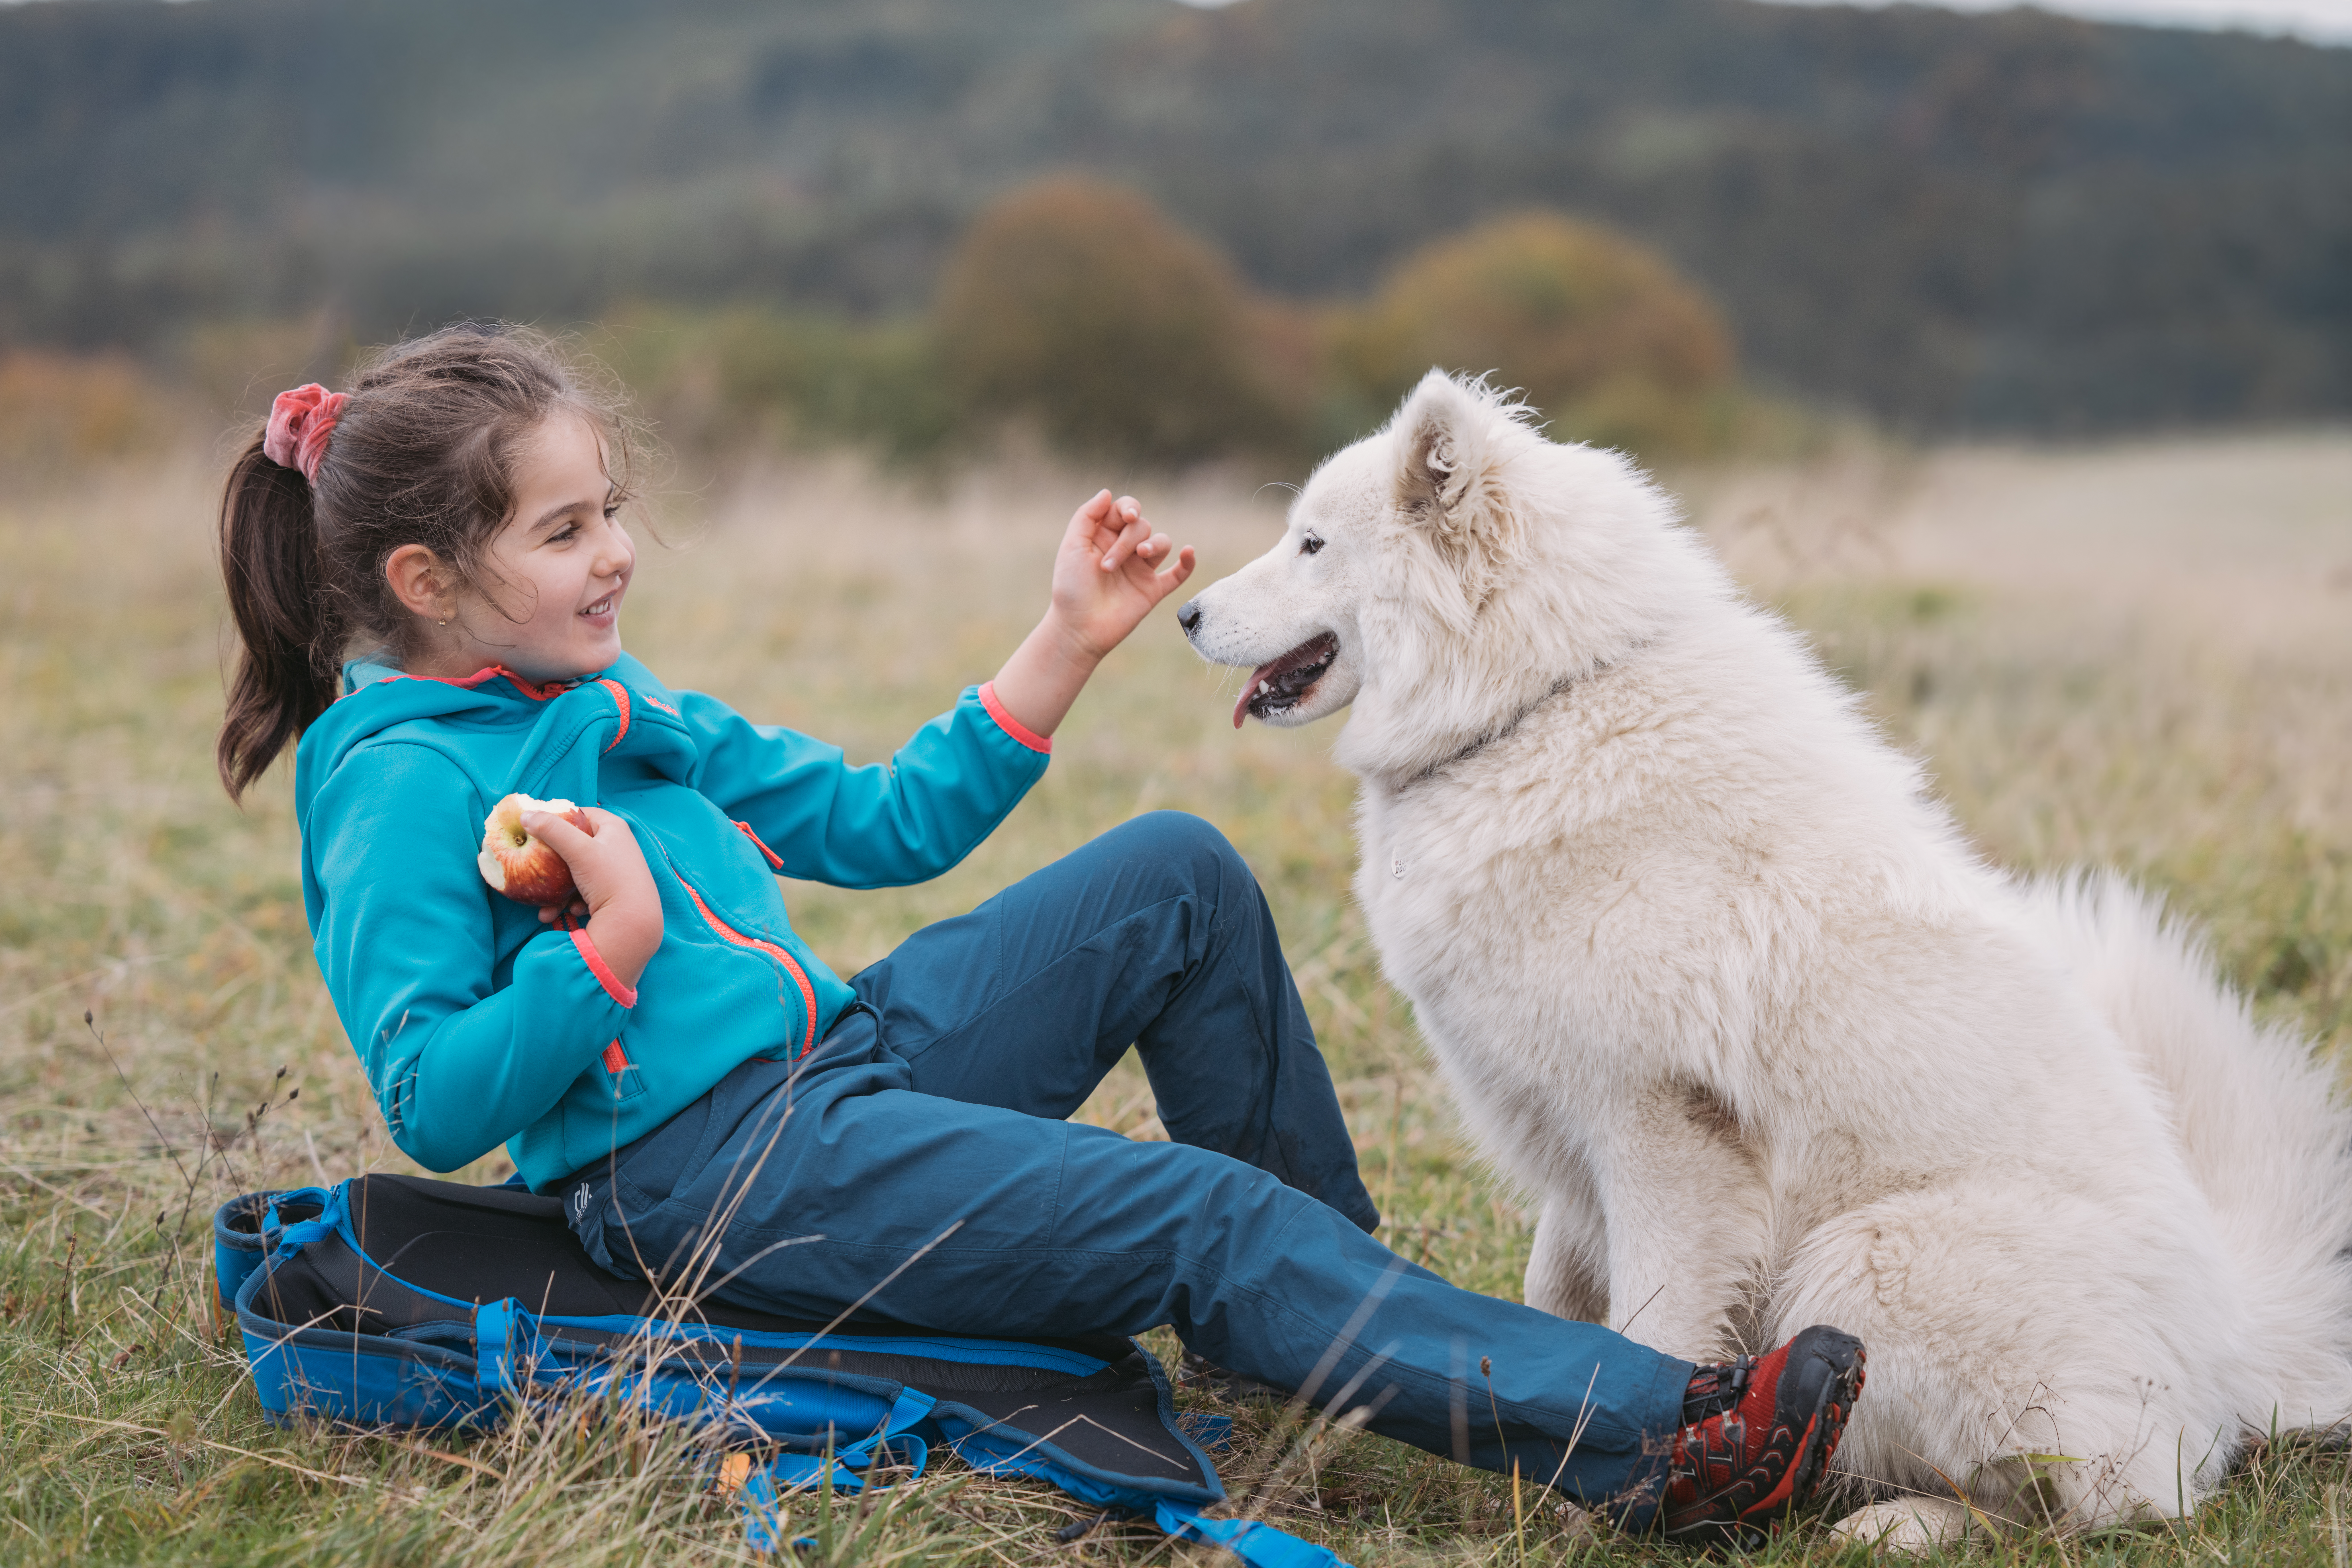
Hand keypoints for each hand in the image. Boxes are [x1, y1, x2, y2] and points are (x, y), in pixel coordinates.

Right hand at [525, 806, 663, 987]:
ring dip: (559, 890)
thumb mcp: (579, 850)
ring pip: (577, 872)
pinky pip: (586, 891)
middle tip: (537, 868)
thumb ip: (552, 830)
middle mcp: (617, 845)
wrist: (633, 923)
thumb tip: (525, 814)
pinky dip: (574, 901)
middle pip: (575, 846)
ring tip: (548, 908)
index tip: (538, 830)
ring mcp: (616, 869)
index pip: (581, 814)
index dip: (558, 819)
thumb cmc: (609, 878)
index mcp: (614, 827)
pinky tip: (572, 912)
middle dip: (553, 863)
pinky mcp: (613, 891)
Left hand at [1046, 490, 1196, 663]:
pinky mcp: (1153, 590)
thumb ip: (1087, 516)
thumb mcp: (1072, 547)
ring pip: (1161, 543)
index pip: (1124, 510)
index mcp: (1104, 536)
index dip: (1128, 508)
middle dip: (1128, 539)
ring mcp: (1140, 569)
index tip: (1125, 518)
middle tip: (1107, 566)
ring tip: (1141, 556)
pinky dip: (1187, 563)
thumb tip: (1107, 492)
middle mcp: (1124, 550)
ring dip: (1154, 545)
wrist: (1078, 628)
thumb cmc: (1070, 588)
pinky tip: (1188, 553)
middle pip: (1142, 526)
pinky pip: (1178, 573)